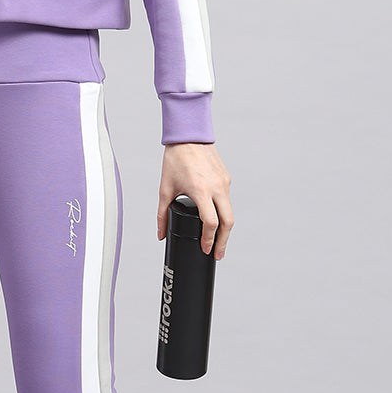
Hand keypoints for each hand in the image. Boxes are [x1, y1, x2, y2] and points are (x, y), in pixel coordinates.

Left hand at [157, 142, 233, 258]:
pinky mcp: (227, 178)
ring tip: (218, 242)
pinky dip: (224, 213)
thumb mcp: (165, 189)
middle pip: (228, 223)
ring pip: (230, 212)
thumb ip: (161, 214)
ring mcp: (224, 182)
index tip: (206, 250)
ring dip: (225, 229)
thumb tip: (161, 234)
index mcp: (201, 190)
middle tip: (217, 255)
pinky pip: (227, 200)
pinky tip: (217, 221)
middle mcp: (217, 187)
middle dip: (223, 242)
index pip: (211, 223)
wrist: (189, 136)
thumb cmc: (175, 160)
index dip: (209, 240)